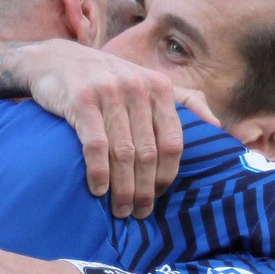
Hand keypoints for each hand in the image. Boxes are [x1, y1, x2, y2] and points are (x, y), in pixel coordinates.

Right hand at [21, 41, 219, 219]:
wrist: (56, 60)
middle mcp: (137, 88)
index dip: (167, 175)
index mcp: (159, 87)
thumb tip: (218, 126)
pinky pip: (96, 146)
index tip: (159, 197)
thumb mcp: (148, 81)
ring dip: (122, 188)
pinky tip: (98, 190)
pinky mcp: (81, 101)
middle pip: (148, 153)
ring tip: (120, 210)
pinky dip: (99, 172)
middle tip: (139, 213)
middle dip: (145, 189)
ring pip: (123, 153)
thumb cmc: (107, 79)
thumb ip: (185, 101)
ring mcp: (108, 93)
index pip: (173, 142)